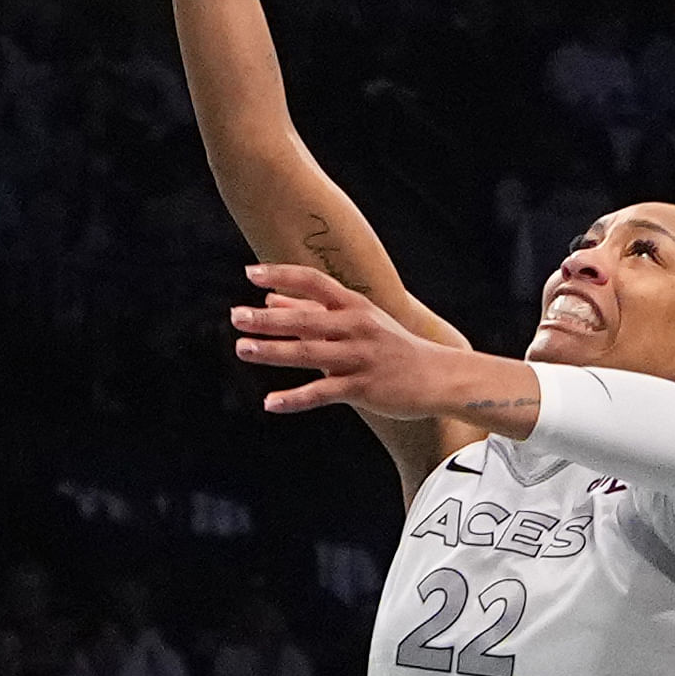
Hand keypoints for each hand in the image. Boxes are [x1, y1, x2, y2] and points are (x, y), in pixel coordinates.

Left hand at [231, 264, 512, 423]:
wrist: (438, 377)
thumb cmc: (391, 346)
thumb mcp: (356, 321)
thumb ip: (310, 311)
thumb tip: (268, 300)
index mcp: (354, 306)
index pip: (314, 283)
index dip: (282, 275)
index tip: (250, 273)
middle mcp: (356, 327)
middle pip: (306, 319)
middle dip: (269, 319)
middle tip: (236, 316)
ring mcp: (360, 357)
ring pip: (310, 353)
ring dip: (274, 351)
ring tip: (242, 349)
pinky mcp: (364, 388)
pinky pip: (323, 393)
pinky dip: (296, 398)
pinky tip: (271, 402)